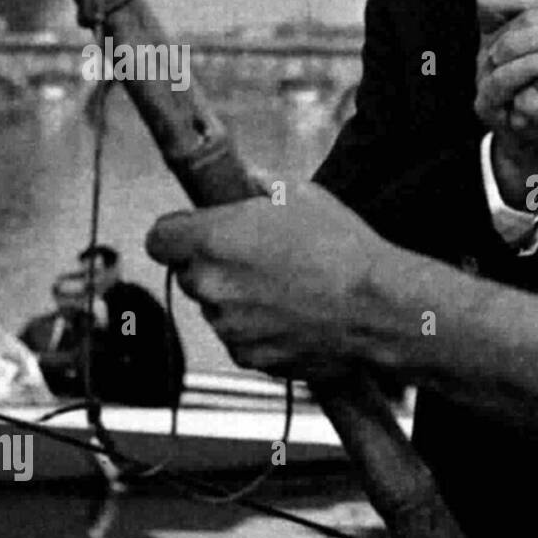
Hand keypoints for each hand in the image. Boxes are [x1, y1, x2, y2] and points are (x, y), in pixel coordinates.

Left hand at [144, 183, 408, 379]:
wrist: (378, 309)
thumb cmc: (343, 248)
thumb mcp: (301, 194)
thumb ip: (257, 185)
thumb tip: (243, 179)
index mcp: (212, 240)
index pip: (159, 239)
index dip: (181, 234)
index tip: (202, 232)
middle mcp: (209, 286)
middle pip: (192, 274)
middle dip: (218, 265)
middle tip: (263, 257)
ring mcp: (227, 327)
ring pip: (219, 309)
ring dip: (241, 299)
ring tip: (291, 288)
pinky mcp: (250, 358)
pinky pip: (243, 339)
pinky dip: (262, 330)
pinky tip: (298, 315)